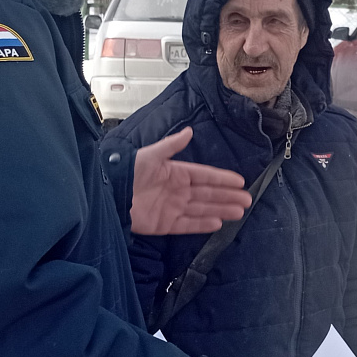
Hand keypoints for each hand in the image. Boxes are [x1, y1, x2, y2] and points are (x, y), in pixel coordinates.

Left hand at [130, 128, 250, 234]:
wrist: (109, 194)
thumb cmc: (129, 171)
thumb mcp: (151, 155)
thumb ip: (171, 145)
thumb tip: (190, 131)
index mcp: (176, 172)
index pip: (205, 176)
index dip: (222, 178)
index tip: (240, 181)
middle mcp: (177, 191)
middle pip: (207, 194)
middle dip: (227, 196)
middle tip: (247, 200)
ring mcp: (172, 208)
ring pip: (202, 209)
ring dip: (221, 210)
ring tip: (239, 212)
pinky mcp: (164, 224)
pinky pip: (187, 225)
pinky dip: (202, 225)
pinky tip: (218, 223)